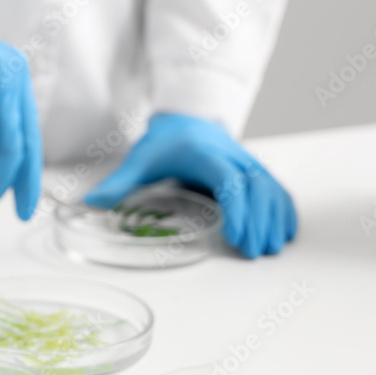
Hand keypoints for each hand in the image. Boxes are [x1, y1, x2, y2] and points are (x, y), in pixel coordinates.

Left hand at [84, 113, 296, 257]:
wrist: (186, 121)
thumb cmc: (164, 144)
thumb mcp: (140, 160)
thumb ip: (119, 183)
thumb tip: (90, 204)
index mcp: (205, 154)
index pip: (229, 182)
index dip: (237, 209)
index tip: (235, 237)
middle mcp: (233, 156)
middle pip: (256, 189)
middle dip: (258, 222)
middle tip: (253, 253)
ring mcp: (248, 163)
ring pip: (271, 189)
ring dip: (274, 219)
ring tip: (269, 249)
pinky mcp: (256, 171)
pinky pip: (278, 189)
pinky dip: (285, 210)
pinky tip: (284, 233)